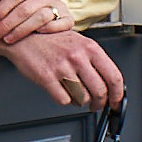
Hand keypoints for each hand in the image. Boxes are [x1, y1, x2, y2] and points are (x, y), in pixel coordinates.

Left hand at [0, 0, 71, 44]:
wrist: (33, 22)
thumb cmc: (16, 8)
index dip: (0, 9)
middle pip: (26, 8)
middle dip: (7, 23)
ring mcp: (60, 6)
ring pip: (41, 17)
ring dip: (21, 30)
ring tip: (8, 39)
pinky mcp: (68, 19)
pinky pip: (61, 24)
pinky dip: (49, 28)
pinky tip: (36, 34)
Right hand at [0, 28, 125, 108]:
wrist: (24, 36)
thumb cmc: (52, 40)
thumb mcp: (79, 42)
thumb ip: (94, 60)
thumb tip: (108, 82)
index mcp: (90, 47)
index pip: (114, 76)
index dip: (118, 94)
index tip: (117, 102)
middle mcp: (78, 56)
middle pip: (100, 91)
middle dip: (100, 103)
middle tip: (96, 105)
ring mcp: (62, 67)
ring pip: (82, 98)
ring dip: (80, 101)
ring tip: (75, 93)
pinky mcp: (47, 78)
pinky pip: (64, 100)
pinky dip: (65, 100)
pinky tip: (62, 91)